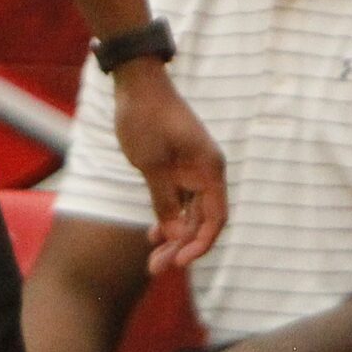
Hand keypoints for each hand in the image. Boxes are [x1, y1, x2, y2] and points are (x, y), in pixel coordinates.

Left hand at [110, 61, 226, 272]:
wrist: (137, 84)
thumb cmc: (145, 118)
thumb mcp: (151, 164)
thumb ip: (163, 200)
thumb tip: (173, 236)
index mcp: (210, 171)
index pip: (215, 219)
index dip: (200, 244)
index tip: (179, 262)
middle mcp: (206, 173)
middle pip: (200, 221)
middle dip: (181, 247)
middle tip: (156, 268)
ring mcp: (193, 171)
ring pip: (188, 214)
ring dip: (173, 237)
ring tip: (153, 260)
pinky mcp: (178, 168)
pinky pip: (178, 201)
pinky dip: (168, 218)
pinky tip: (154, 235)